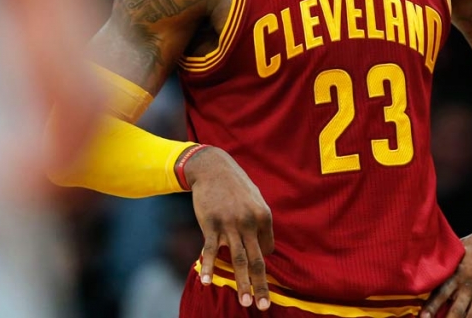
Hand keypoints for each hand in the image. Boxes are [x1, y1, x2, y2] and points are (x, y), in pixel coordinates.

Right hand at [186, 146, 274, 310]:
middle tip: (262, 306)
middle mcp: (249, 222)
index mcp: (263, 216)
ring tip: (245, 302)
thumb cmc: (234, 185)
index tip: (253, 262)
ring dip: (242, 283)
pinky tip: (206, 282)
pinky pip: (209, 250)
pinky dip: (207, 267)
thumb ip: (260, 222)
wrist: (212, 167)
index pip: (266, 249)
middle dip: (260, 286)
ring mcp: (229, 224)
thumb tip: (266, 247)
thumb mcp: (255, 199)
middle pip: (257, 260)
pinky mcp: (210, 224)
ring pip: (238, 259)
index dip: (260, 258)